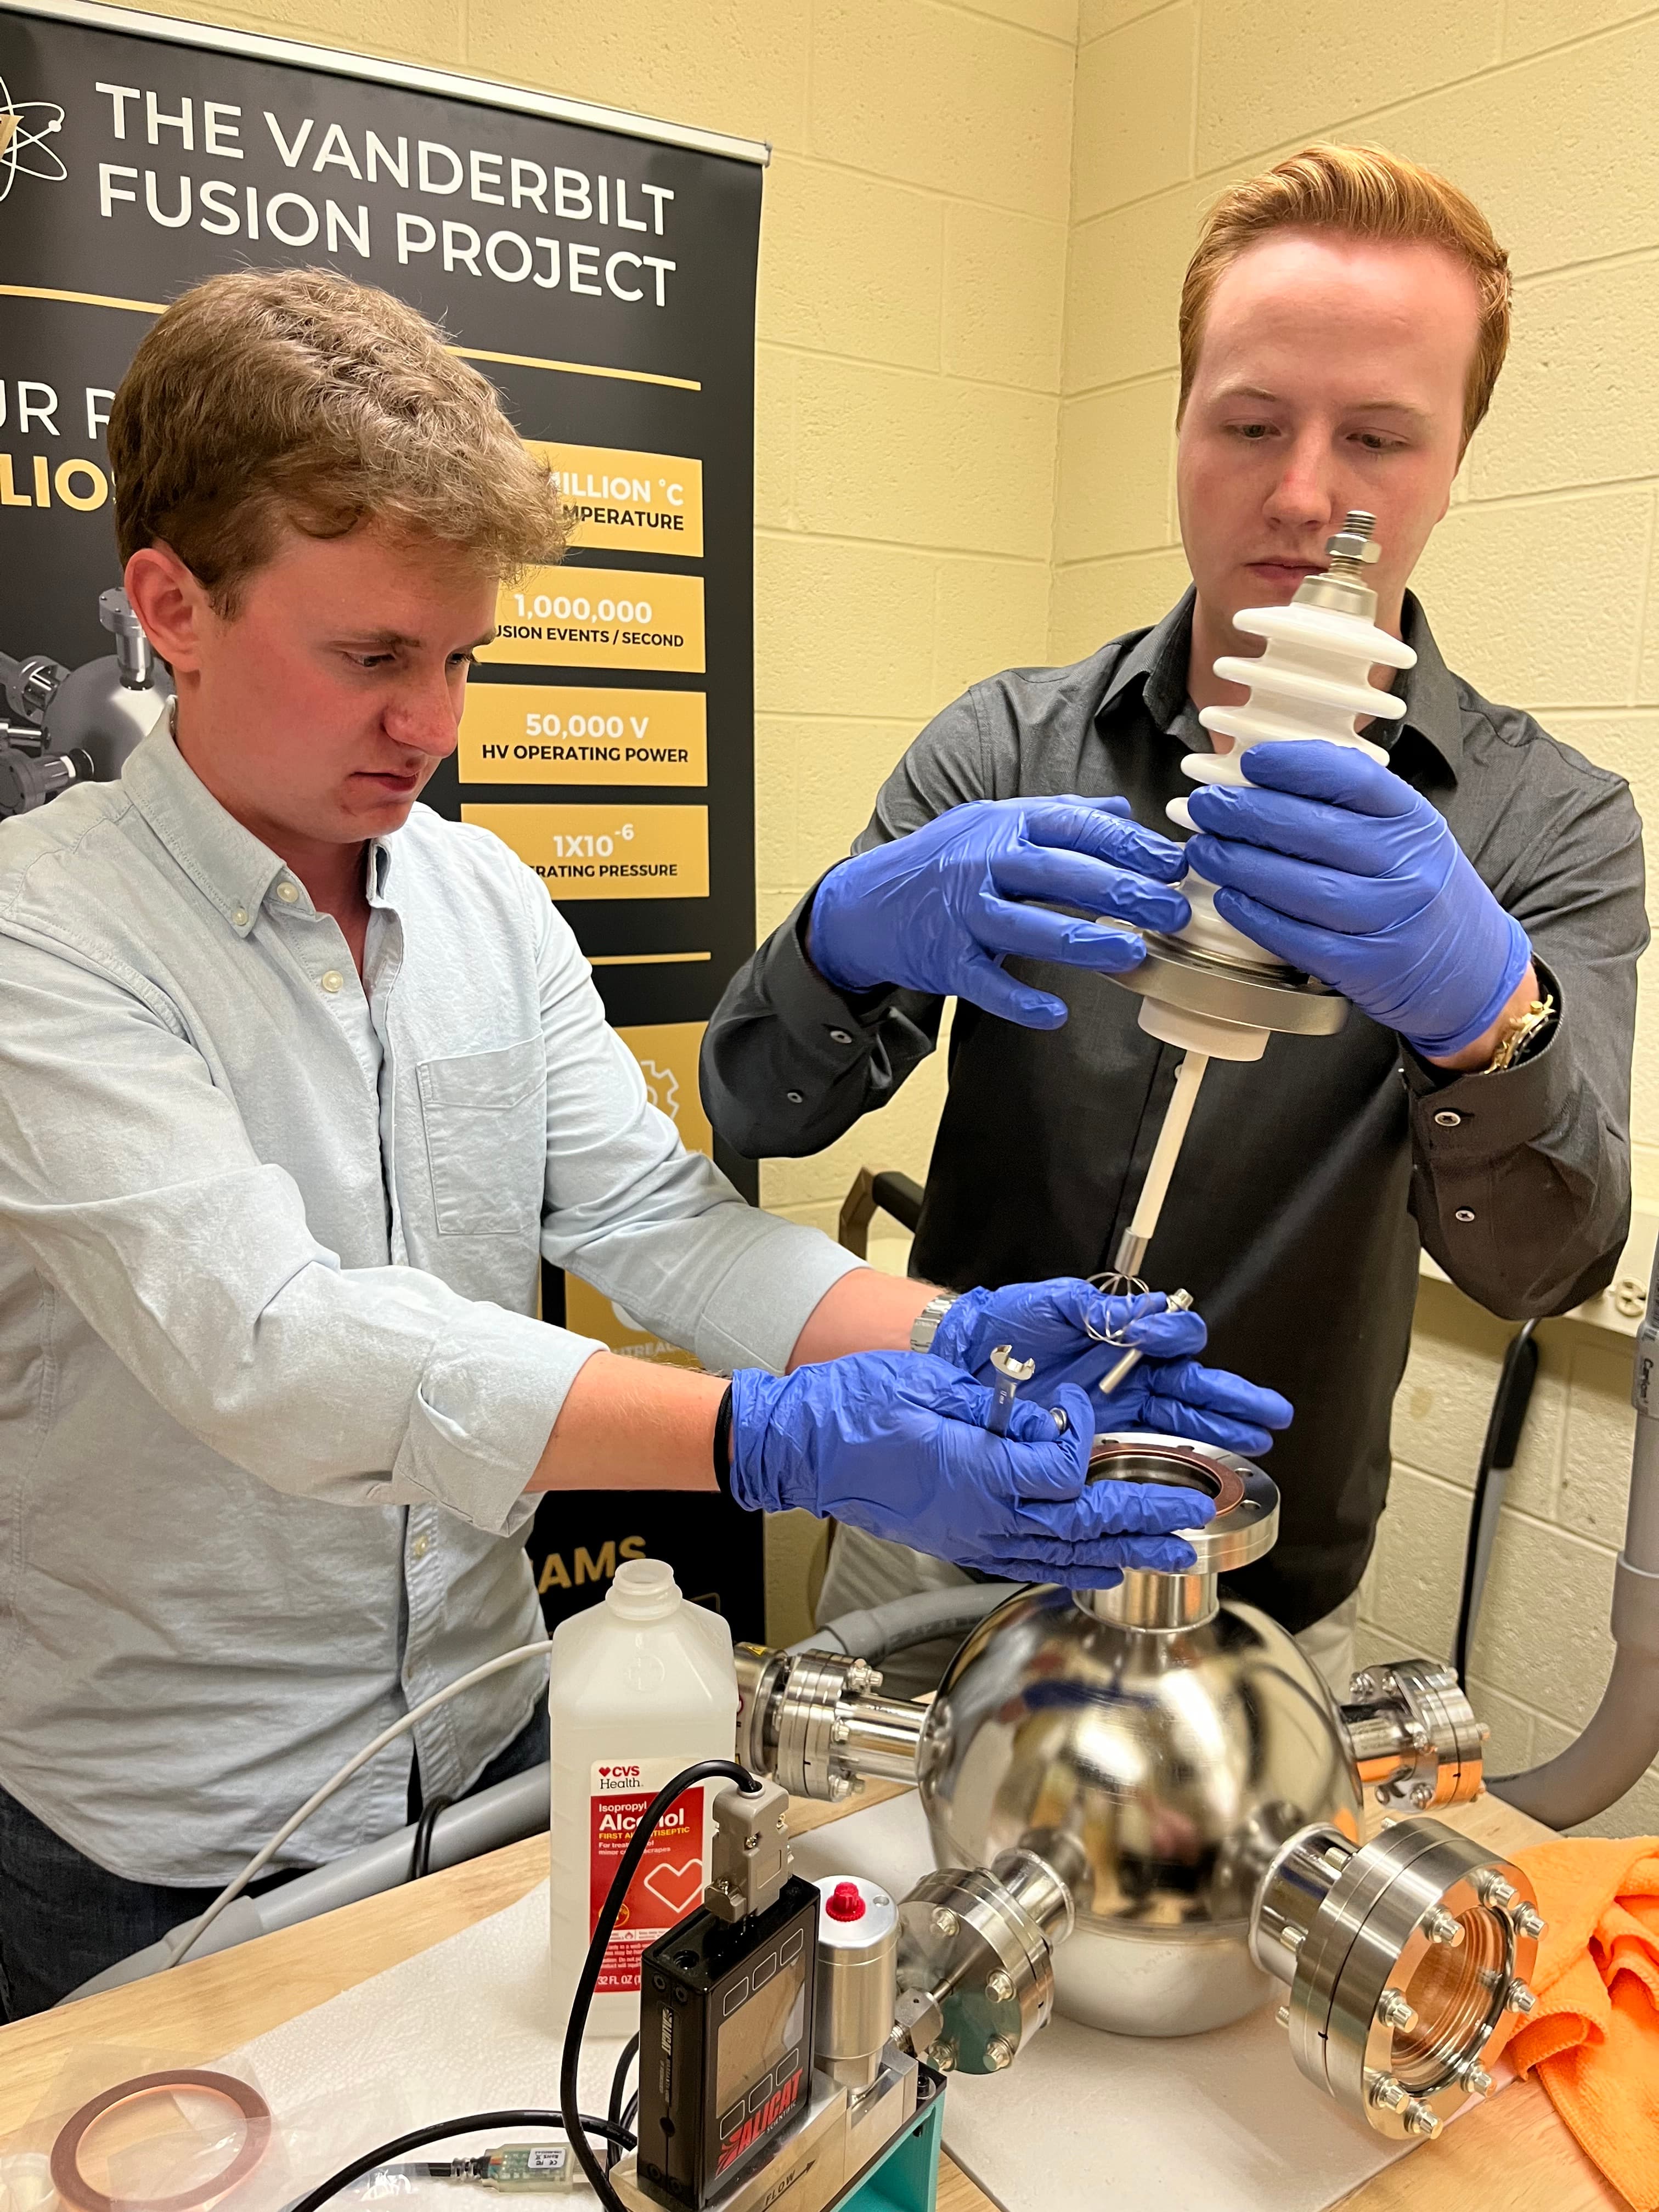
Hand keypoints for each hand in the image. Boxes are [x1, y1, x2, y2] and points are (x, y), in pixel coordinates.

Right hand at [728, 1353, 1209, 1585]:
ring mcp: (972, 1534)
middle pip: (1081, 1523)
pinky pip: (1030, 1560)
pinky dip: (1074, 1566)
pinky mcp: (962, 1539)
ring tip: (1173, 1556)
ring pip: (1064, 1552)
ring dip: (1124, 1552)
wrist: (803, 1450)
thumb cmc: (855, 1410)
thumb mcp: (929, 1388)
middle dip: (1143, 1519)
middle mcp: (981, 1514)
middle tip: (1193, 1516)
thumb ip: (995, 1406)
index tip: (1087, 1408)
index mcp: (976, 1471)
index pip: (1063, 1469)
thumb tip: (1044, 1418)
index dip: (1088, 1439)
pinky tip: (1102, 1566)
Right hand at [808, 796, 1189, 1028]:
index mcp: (1005, 826)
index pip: (1076, 828)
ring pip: (1027, 926)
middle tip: (1172, 911)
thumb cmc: (942, 862)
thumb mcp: (994, 823)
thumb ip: (1059, 817)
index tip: (1174, 864)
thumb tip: (1122, 810)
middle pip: (1059, 873)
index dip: (1128, 845)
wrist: (864, 903)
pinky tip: (1055, 1015)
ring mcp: (962, 912)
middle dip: (1121, 891)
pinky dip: (1018, 1000)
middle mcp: (984, 863)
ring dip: (1082, 942)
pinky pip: (985, 982)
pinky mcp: (944, 958)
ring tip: (1131, 954)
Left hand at [933, 1283, 1292, 1454]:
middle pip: (1194, 1387)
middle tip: (1271, 1414)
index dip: (1176, 1339)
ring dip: (1222, 1431)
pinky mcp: (1096, 1442)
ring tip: (1257, 1441)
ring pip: (1182, 1421)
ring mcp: (1117, 1411)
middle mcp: (1128, 1376)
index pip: (1174, 1340)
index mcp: (1122, 1337)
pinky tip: (1208, 1472)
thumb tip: (1152, 1309)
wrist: (964, 1357)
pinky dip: (1179, 1463)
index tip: (1160, 1341)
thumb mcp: (1052, 1304)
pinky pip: (1145, 1452)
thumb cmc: (1006, 1325)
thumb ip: (1100, 1308)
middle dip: (1234, 1400)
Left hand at [1184, 741, 1531, 1060]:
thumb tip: (1270, 773)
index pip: (1353, 779)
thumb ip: (1352, 805)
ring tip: (1205, 849)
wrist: (1472, 970)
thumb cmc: (1423, 891)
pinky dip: (1257, 917)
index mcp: (1414, 821)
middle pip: (1316, 831)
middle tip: (1207, 805)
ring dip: (1242, 865)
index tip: (1251, 762)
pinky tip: (1229, 899)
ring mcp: (1388, 919)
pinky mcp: (1366, 967)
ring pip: (1303, 886)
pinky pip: (1300, 938)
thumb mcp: (1408, 834)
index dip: (1295, 766)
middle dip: (1248, 814)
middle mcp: (1406, 867)